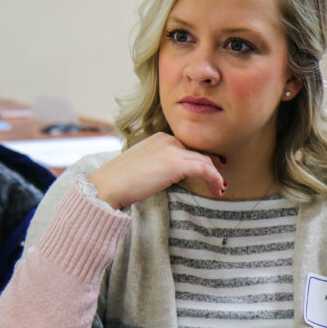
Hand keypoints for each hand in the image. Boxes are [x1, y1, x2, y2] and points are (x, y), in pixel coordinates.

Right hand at [88, 133, 224, 208]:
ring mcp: (172, 150)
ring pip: (204, 160)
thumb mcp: (141, 166)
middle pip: (198, 152)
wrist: (107, 185)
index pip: (186, 147)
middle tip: (219, 180)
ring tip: (219, 188)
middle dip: (211, 166)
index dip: (201, 159)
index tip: (209, 170)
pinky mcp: (175, 164)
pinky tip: (217, 189)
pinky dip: (214, 179)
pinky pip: (204, 169)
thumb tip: (168, 176)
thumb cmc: (118, 181)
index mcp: (159, 138)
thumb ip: (157, 165)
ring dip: (215, 175)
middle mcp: (167, 139)